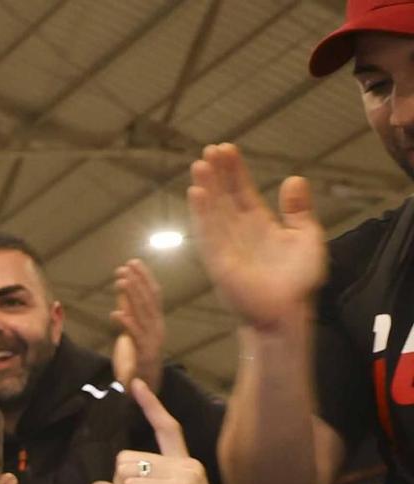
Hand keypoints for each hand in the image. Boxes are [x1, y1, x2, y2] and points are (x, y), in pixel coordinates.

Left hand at [110, 259, 165, 390]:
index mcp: (155, 321)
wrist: (141, 388)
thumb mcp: (129, 329)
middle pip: (150, 300)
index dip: (143, 278)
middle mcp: (157, 328)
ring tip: (122, 281)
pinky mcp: (144, 354)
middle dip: (139, 281)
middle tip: (128, 266)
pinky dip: (126, 323)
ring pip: (144, 314)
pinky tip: (116, 313)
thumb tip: (122, 287)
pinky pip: (136, 336)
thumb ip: (127, 309)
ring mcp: (153, 340)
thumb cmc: (135, 359)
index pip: (152, 294)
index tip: (132, 263)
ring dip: (132, 296)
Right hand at [187, 144, 326, 332]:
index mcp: (259, 224)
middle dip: (217, 174)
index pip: (243, 191)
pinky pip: (207, 233)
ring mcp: (226, 246)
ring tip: (199, 164)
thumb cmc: (299, 281)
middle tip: (209, 150)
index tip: (226, 149)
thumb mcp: (308, 238)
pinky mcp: (218, 262)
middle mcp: (239, 232)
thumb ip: (298, 210)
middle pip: (224, 197)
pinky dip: (201, 213)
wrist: (287, 313)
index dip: (234, 171)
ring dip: (206, 188)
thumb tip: (294, 179)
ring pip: (213, 211)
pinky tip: (196, 193)